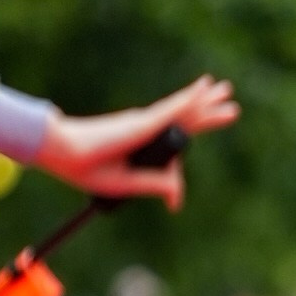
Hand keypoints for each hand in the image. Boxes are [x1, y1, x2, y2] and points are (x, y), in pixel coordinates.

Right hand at [35, 75, 239, 204]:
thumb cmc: (87, 168)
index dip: (176, 178)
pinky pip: (173, 107)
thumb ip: (155, 185)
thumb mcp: (127, 183)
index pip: (170, 154)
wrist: (64, 154)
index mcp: (140, 144)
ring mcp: (146, 123)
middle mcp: (145, 129)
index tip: (173, 206)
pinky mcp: (143, 121)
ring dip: (207, 100)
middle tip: (231, 106)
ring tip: (227, 91)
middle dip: (209, 112)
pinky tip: (204, 88)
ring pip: (184, 110)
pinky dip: (190, 98)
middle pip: (185, 120)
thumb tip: (177, 201)